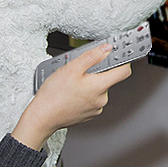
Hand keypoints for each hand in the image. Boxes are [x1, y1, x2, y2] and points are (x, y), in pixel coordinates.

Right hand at [12, 43, 131, 147]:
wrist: (42, 117)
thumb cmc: (54, 95)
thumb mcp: (71, 68)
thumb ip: (92, 56)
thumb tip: (106, 49)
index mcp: (100, 86)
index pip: (124, 71)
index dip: (122, 60)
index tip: (117, 55)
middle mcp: (102, 99)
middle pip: (108, 79)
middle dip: (96, 72)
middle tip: (79, 71)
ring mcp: (96, 108)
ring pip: (98, 89)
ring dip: (89, 84)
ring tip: (72, 84)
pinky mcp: (89, 114)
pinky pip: (92, 99)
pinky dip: (84, 94)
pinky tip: (71, 93)